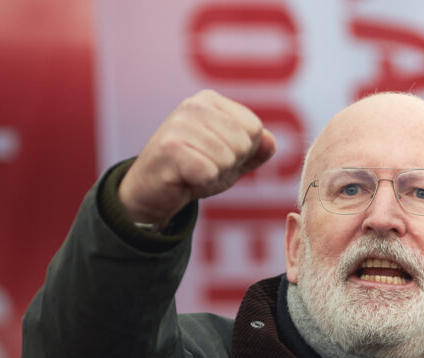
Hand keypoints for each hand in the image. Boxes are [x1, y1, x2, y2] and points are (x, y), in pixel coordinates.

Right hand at [118, 90, 276, 227]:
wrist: (152, 191)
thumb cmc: (193, 172)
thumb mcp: (230, 161)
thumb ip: (255, 151)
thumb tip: (271, 142)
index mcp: (210, 101)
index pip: (254, 128)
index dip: (243, 152)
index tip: (217, 156)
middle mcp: (194, 105)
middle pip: (242, 144)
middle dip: (228, 165)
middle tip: (202, 166)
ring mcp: (180, 123)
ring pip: (226, 159)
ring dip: (213, 175)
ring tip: (193, 171)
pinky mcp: (170, 148)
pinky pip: (208, 172)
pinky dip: (201, 182)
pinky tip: (184, 178)